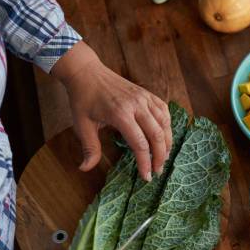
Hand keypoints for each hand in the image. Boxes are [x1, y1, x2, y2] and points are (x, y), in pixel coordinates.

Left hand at [52, 41, 171, 180]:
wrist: (87, 72)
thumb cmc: (83, 99)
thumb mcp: (82, 125)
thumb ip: (89, 148)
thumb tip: (85, 168)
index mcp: (120, 114)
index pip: (140, 144)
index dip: (145, 163)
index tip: (146, 177)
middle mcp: (137, 105)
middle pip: (157, 135)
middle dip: (160, 156)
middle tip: (158, 171)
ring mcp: (144, 98)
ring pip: (164, 123)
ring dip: (167, 142)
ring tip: (163, 157)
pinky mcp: (147, 94)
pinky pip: (164, 111)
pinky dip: (167, 125)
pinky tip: (164, 136)